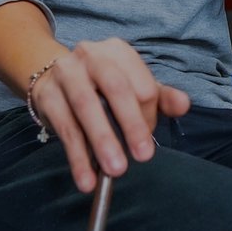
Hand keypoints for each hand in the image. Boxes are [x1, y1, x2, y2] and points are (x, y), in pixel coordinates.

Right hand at [32, 38, 192, 192]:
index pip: (142, 85)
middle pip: (116, 88)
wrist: (51, 76)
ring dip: (102, 140)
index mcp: (118, 52)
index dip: (147, 117)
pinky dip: (77, 156)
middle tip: (143, 157)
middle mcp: (92, 56)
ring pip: (86, 106)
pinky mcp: (46, 95)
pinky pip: (65, 127)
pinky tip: (86, 178)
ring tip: (114, 170)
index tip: (144, 142)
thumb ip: (160, 97)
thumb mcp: (132, 87)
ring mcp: (66, 72)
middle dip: (131, 124)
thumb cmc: (100, 85)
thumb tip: (184, 105)